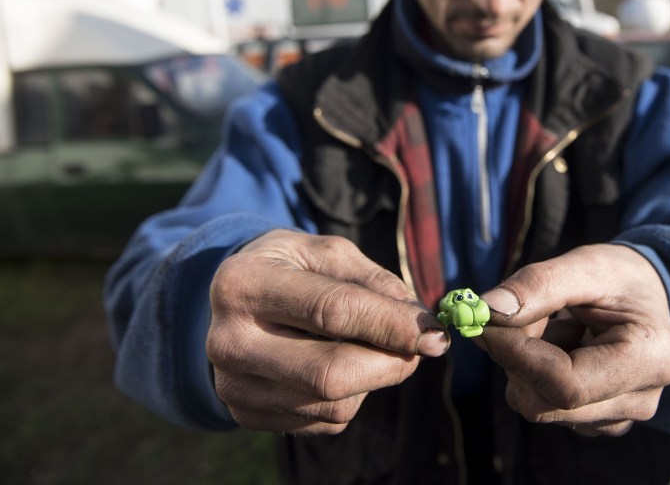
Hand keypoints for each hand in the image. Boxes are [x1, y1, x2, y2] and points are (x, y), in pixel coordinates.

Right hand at [205, 230, 448, 434]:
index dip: (391, 324)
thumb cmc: (291, 268)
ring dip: (373, 379)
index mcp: (245, 284)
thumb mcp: (327, 252)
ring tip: (370, 347)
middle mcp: (228, 341)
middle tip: (421, 348)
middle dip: (390, 363)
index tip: (435, 333)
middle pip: (330, 373)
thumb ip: (373, 282)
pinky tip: (337, 363)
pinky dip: (351, 396)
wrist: (234, 300)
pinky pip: (323, 422)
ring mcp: (233, 386)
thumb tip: (417, 323)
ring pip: (333, 405)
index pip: (332, 311)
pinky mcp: (245, 416)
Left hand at [478, 244, 669, 436]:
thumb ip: (538, 285)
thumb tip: (488, 309)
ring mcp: (620, 418)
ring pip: (539, 405)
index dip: (517, 356)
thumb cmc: (620, 276)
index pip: (566, 384)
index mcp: (649, 359)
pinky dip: (535, 374)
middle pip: (547, 403)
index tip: (485, 323)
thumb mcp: (584, 265)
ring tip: (556, 324)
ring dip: (526, 363)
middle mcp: (641, 400)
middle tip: (517, 313)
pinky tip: (561, 345)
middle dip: (518, 357)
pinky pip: (545, 406)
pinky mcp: (599, 421)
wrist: (646, 294)